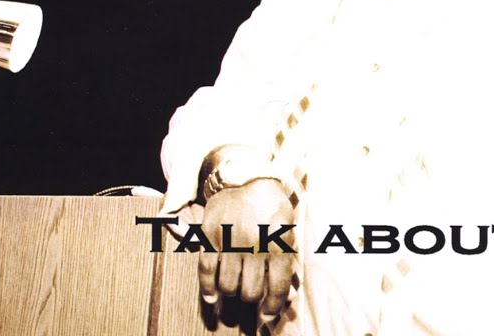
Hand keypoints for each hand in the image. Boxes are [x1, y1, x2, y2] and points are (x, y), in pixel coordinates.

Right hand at [199, 178, 294, 323]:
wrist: (245, 176)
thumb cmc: (271, 207)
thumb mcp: (288, 230)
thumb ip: (286, 263)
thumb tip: (284, 300)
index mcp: (278, 243)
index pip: (276, 288)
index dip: (272, 308)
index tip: (267, 316)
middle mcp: (254, 244)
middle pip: (250, 292)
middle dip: (251, 297)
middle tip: (250, 294)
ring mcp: (230, 239)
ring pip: (228, 286)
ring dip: (231, 292)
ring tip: (234, 287)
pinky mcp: (209, 235)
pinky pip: (206, 270)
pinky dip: (208, 289)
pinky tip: (212, 297)